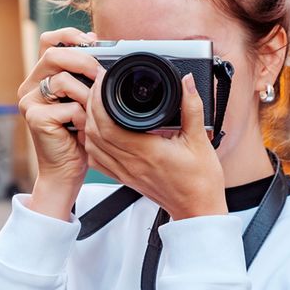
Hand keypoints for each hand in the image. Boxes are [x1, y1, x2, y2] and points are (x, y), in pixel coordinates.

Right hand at [17, 28, 98, 219]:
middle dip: (82, 60)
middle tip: (100, 72)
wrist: (66, 171)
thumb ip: (84, 73)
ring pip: (61, 79)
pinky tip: (84, 130)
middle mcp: (30, 87)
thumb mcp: (84, 98)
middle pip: (52, 54)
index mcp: (41, 77)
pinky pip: (68, 106)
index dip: (70, 36)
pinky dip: (83, 118)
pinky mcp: (35, 118)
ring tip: (92, 112)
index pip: (48, 41)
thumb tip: (96, 41)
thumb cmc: (78, 135)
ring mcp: (29, 102)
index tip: (93, 42)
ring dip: (86, 94)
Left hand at [84, 72, 227, 220]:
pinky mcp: (125, 178)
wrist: (197, 209)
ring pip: (92, 145)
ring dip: (89, 123)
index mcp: (147, 151)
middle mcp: (131, 163)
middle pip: (94, 132)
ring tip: (96, 105)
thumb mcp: (200, 139)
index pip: (108, 124)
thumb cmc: (200, 180)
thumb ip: (192, 107)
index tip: (103, 81)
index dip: (99, 100)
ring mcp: (125, 172)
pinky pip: (97, 161)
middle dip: (91, 105)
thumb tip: (187, 82)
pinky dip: (92, 143)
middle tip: (98, 87)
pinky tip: (98, 133)